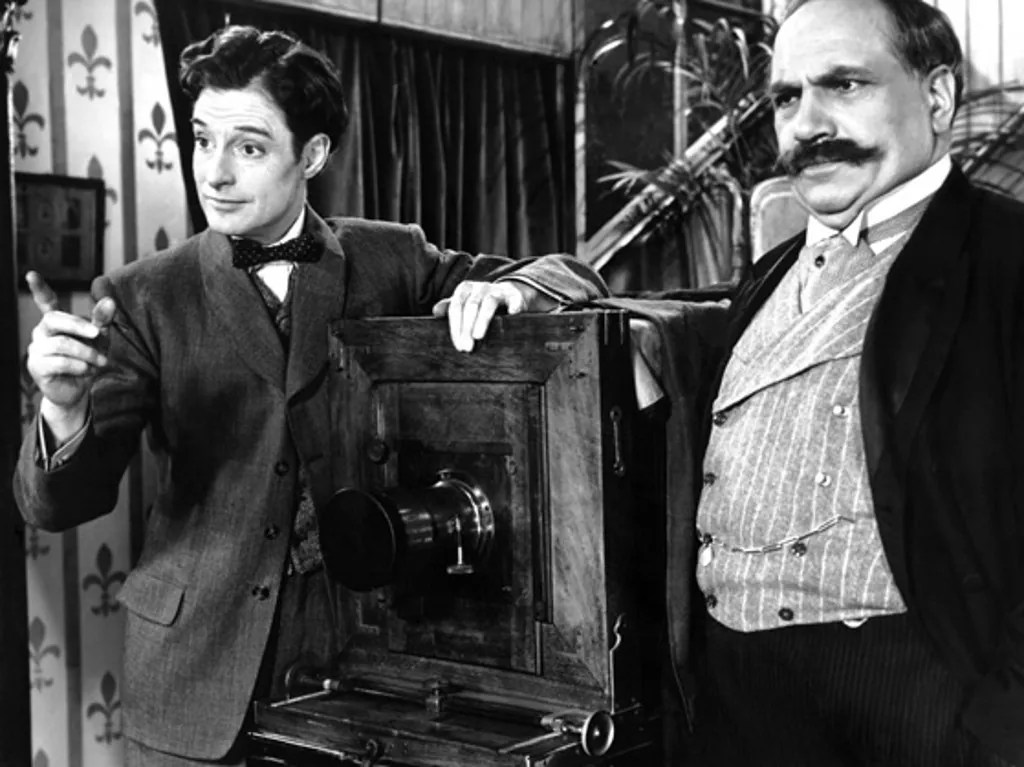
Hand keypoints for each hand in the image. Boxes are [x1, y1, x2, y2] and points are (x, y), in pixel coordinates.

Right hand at [25, 271, 115, 431]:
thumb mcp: (100, 339)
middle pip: (54, 319)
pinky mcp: (36, 367)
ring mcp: (36, 349)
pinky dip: (80, 366)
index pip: (46, 302)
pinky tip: (87, 371)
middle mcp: (42, 332)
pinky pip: (60, 362)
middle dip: (79, 325)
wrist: (78, 390)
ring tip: (100, 362)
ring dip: (87, 353)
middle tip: (97, 333)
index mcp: (56, 322)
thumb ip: (103, 320)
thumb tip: (110, 301)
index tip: (31, 274)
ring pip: (61, 344)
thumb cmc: (88, 360)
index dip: (39, 289)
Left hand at [433, 280, 535, 351]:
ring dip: (482, 320)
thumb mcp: (463, 303)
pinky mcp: (514, 295)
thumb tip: (436, 312)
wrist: (506, 294)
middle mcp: (480, 287)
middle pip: (471, 306)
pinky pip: (514, 300)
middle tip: (466, 347)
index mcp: (465, 289)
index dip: (456, 326)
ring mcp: (497, 290)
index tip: (457, 345)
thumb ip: (450, 308)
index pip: (456, 307)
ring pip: (488, 303)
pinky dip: (514, 306)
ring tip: (478, 337)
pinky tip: (512, 314)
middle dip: (467, 327)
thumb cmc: (480, 303)